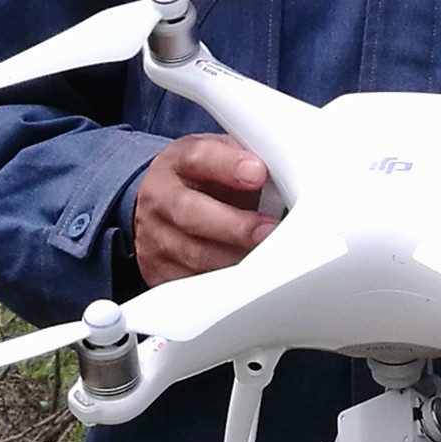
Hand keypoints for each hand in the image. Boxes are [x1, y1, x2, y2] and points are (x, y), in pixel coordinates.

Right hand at [134, 133, 275, 283]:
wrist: (162, 205)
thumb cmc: (201, 180)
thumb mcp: (220, 157)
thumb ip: (247, 162)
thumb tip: (285, 176)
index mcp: (178, 162)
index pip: (199, 158)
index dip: (229, 166)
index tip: (258, 173)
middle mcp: (160, 198)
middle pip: (188, 212)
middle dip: (233, 225)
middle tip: (267, 229)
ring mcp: (155, 237)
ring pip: (191, 255)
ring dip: (233, 259)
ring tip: (264, 258)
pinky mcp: (158, 271)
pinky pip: (189, 283)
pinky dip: (221, 284)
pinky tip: (243, 278)